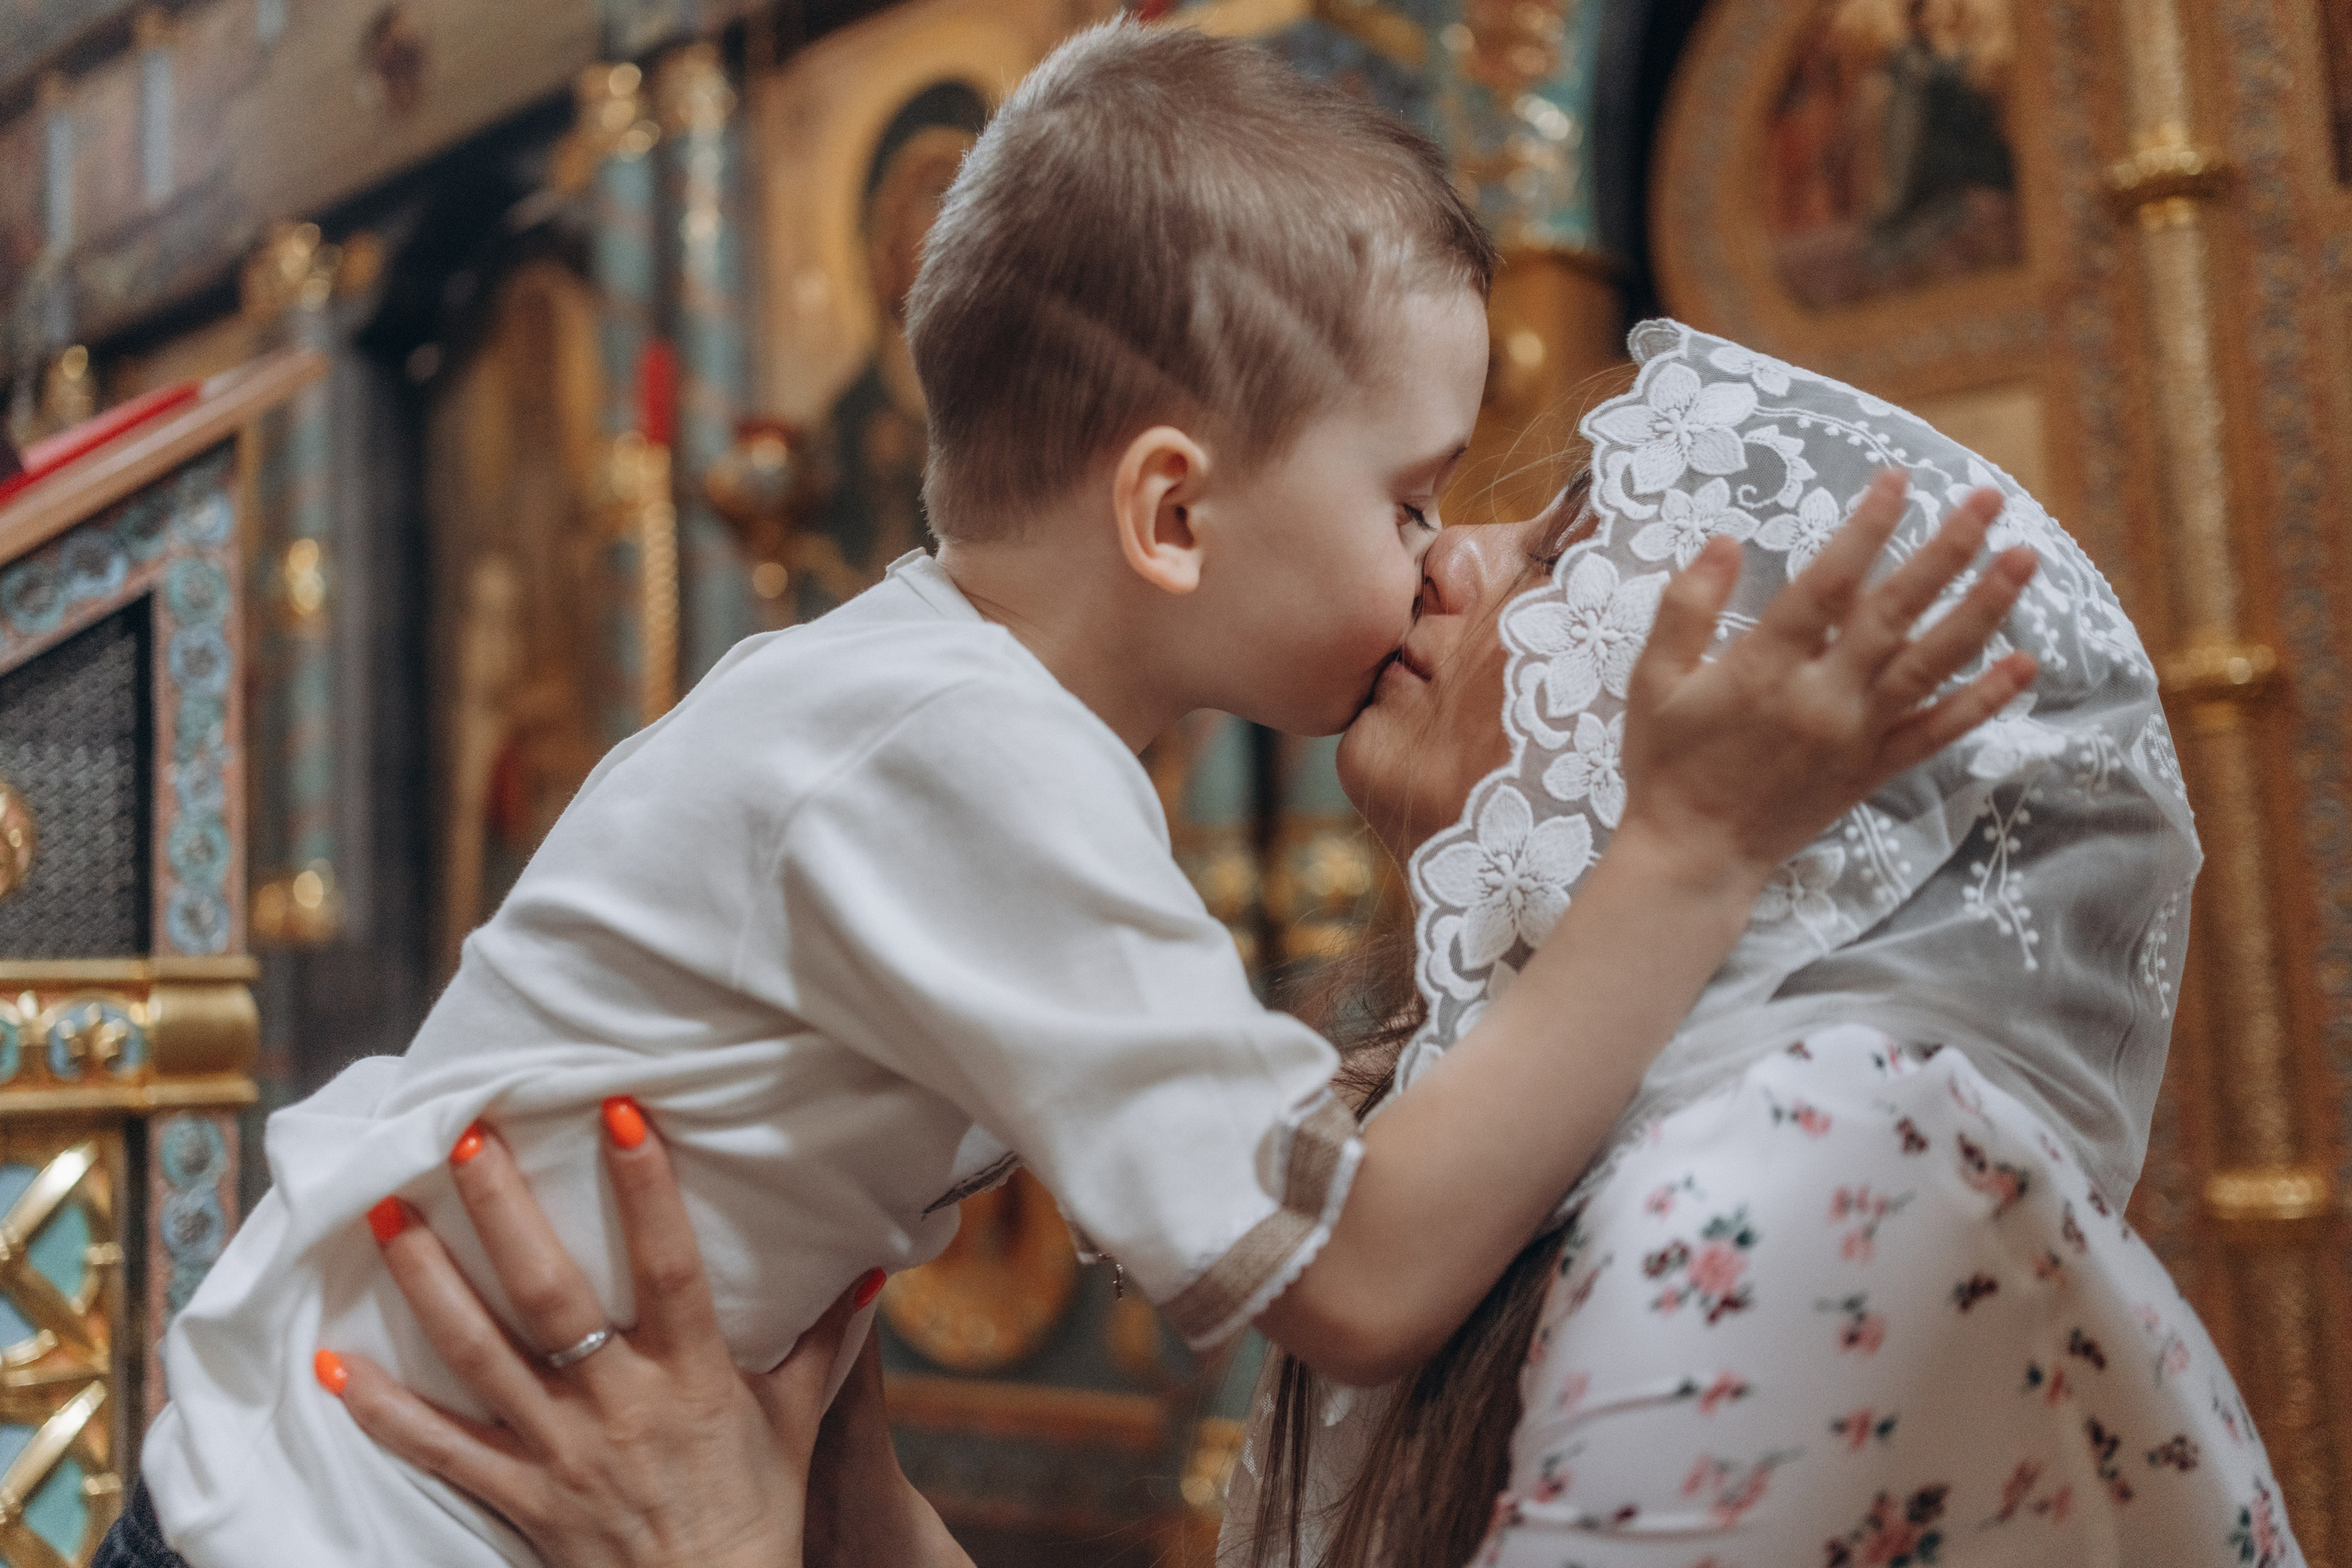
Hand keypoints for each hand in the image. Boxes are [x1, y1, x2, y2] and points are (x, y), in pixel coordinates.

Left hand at [323, 1106, 956, 1567]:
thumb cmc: (757, 1509)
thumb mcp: (795, 1417)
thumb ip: (823, 1340)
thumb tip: (870, 1270)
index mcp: (692, 1377)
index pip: (671, 1268)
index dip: (647, 1191)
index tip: (619, 1115)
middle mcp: (619, 1406)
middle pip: (553, 1300)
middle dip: (507, 1214)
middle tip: (467, 1139)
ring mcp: (560, 1452)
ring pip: (481, 1356)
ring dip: (429, 1281)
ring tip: (388, 1210)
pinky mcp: (518, 1496)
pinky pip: (437, 1448)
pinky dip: (380, 1408)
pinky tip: (331, 1362)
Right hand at [1617, 469, 2035, 890]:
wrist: (1695, 856)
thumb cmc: (1666, 765)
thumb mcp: (1653, 681)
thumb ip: (1686, 609)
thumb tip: (1722, 541)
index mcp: (1765, 667)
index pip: (1826, 583)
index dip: (1866, 528)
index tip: (1897, 480)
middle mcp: (1822, 697)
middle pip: (1895, 612)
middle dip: (1946, 550)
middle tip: (1988, 498)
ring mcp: (1856, 736)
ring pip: (1931, 663)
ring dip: (1982, 609)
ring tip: (2024, 560)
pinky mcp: (1873, 771)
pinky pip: (1939, 732)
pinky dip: (1985, 700)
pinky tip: (2025, 665)